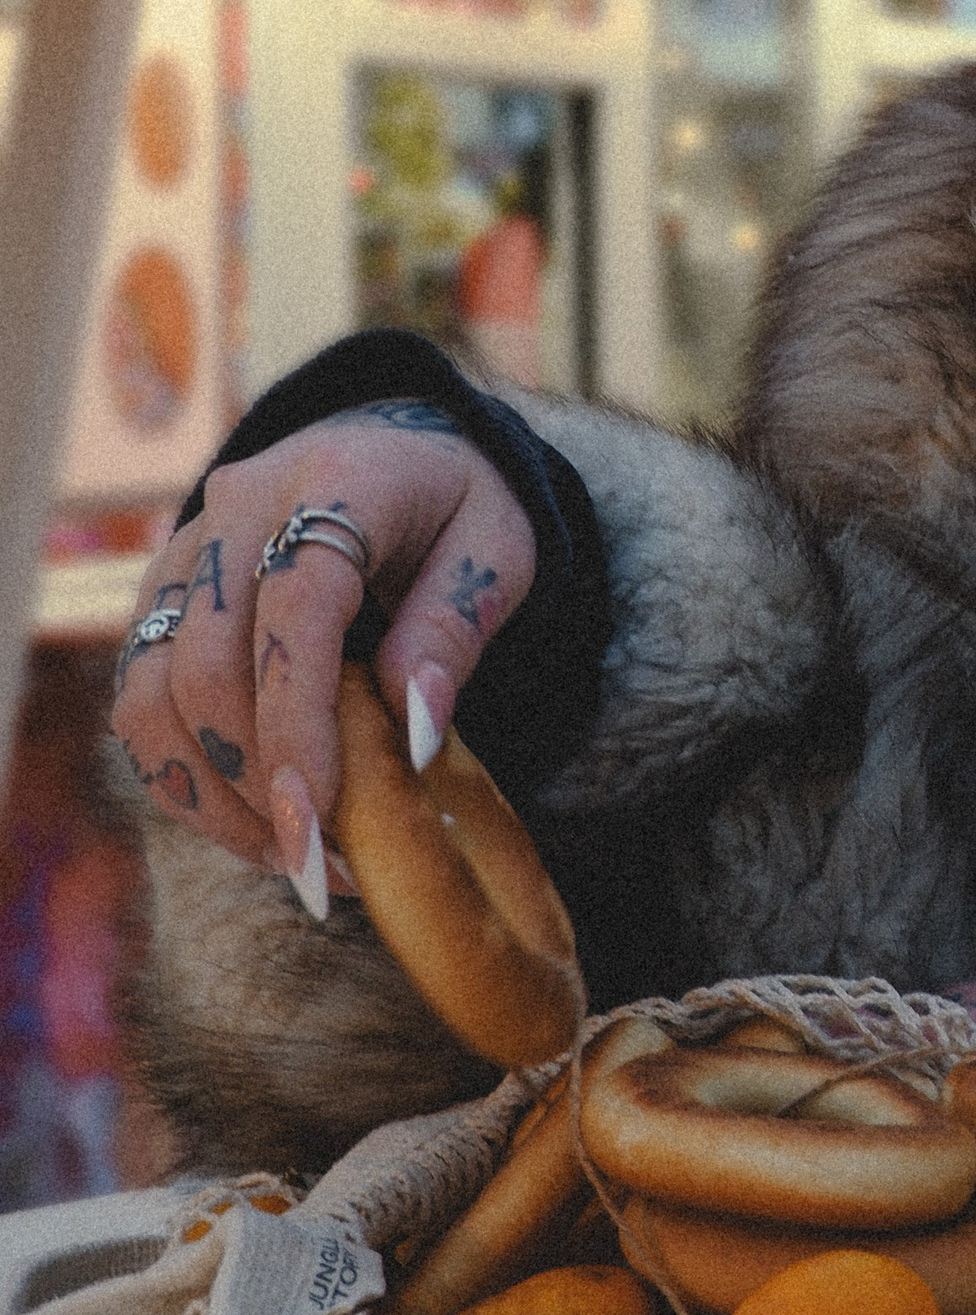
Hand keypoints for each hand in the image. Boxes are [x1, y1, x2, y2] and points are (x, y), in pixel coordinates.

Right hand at [111, 403, 538, 915]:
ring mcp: (186, 549)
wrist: (394, 449)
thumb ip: (455, 628)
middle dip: (254, 781)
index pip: (295, 609)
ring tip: (288, 856)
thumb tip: (415, 731)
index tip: (319, 819)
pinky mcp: (160, 595)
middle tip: (318, 865)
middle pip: (207, 662)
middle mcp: (239, 506)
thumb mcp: (497, 552)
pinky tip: (250, 821)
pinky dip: (183, 774)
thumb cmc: (455, 507)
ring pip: (152, 692)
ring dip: (209, 792)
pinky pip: (139, 701)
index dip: (298, 720)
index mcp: (335, 480)